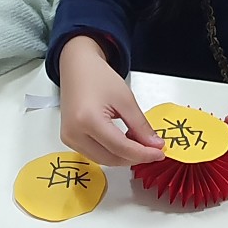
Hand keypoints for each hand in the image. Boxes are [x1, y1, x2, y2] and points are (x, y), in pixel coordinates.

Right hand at [58, 36, 166, 166]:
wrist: (78, 67)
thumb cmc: (98, 77)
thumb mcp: (125, 99)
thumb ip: (140, 126)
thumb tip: (155, 146)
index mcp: (88, 119)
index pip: (120, 147)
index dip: (143, 154)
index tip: (159, 153)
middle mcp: (74, 132)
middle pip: (111, 158)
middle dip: (134, 157)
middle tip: (153, 150)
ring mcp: (69, 138)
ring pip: (103, 160)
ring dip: (123, 157)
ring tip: (139, 144)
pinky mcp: (69, 139)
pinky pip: (94, 154)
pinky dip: (111, 153)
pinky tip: (124, 143)